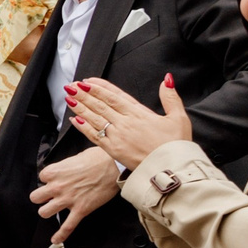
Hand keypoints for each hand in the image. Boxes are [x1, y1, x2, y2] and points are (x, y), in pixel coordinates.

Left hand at [29, 144, 122, 242]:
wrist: (114, 167)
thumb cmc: (97, 159)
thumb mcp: (74, 158)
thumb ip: (63, 167)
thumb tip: (62, 171)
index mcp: (54, 172)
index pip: (41, 178)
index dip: (48, 180)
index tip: (55, 180)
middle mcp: (57, 187)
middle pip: (35, 198)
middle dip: (41, 198)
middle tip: (48, 197)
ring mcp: (68, 200)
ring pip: (44, 212)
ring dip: (48, 212)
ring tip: (52, 210)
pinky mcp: (80, 210)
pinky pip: (67, 226)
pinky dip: (61, 235)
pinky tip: (56, 240)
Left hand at [68, 75, 190, 170]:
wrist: (171, 169)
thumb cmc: (176, 144)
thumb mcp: (178, 117)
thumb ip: (170, 97)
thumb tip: (166, 79)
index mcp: (139, 113)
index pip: (115, 96)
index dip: (100, 87)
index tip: (87, 81)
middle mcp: (125, 123)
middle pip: (100, 105)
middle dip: (84, 94)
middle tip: (71, 86)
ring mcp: (117, 136)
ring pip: (95, 118)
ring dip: (80, 107)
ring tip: (68, 97)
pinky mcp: (113, 150)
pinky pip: (94, 136)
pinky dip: (83, 127)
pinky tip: (73, 119)